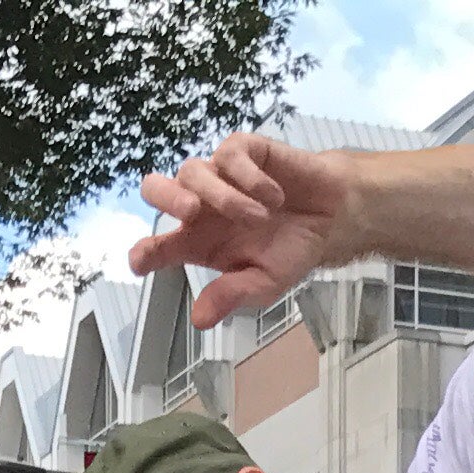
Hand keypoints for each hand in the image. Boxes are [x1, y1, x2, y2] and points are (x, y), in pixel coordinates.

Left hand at [139, 136, 353, 327]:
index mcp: (198, 242)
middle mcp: (201, 207)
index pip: (158, 246)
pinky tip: (275, 196)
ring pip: (194, 172)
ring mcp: (219, 176)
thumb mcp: (264, 284)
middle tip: (192, 213)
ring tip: (259, 217)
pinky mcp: (243, 151)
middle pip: (156, 189)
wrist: (331, 219)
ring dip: (225, 197)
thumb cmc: (292, 250)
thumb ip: (232, 295)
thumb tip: (200, 319)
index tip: (141, 261)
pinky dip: (250, 178)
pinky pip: (230, 154)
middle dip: (166, 197)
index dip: (144, 252)